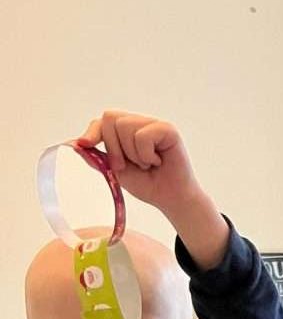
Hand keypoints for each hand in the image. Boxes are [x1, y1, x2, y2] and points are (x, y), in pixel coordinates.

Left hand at [76, 110, 203, 224]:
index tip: (85, 145)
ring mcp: (155, 125)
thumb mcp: (115, 171)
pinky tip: (158, 161)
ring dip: (132, 154)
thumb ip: (98, 156)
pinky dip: (145, 154)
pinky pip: (143, 136)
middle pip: (110, 118)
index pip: (103, 121)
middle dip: (113, 147)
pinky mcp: (168, 130)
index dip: (93, 132)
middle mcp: (141, 123)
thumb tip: (74, 145)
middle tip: (127, 165)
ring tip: (147, 164)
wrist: (171, 199)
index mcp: (128, 131)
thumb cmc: (148, 185)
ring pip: (125, 126)